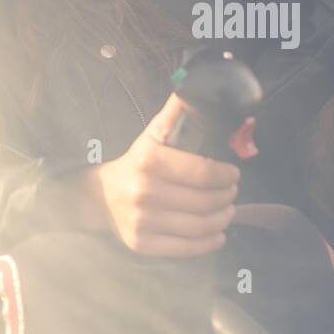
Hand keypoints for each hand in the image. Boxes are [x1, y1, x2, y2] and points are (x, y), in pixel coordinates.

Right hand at [90, 93, 239, 256]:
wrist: (100, 195)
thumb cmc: (136, 162)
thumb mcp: (153, 135)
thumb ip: (177, 113)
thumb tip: (196, 85)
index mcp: (150, 161)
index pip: (203, 172)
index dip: (226, 175)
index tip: (234, 174)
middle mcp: (144, 192)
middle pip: (204, 201)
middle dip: (227, 197)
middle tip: (232, 193)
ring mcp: (142, 221)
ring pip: (198, 226)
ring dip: (222, 220)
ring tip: (228, 212)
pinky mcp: (141, 244)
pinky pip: (185, 249)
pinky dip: (208, 243)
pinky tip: (218, 235)